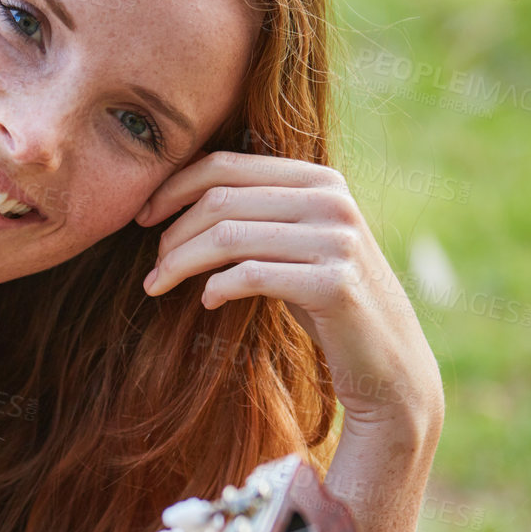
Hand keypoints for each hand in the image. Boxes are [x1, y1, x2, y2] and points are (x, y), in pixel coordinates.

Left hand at [138, 151, 443, 531]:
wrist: (388, 366)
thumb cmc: (325, 302)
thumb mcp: (292, 245)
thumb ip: (255, 214)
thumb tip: (174, 200)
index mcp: (318, 179)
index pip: (224, 165)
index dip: (173, 188)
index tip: (142, 218)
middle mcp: (331, 200)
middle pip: (219, 200)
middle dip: (172, 234)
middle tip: (150, 269)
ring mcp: (336, 240)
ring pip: (228, 236)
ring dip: (181, 263)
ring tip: (157, 286)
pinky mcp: (334, 283)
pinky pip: (251, 275)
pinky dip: (218, 287)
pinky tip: (207, 302)